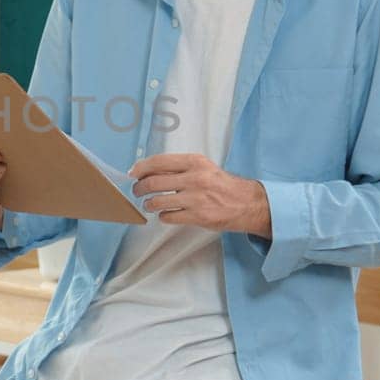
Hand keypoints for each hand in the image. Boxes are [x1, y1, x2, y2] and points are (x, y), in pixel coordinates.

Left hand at [129, 153, 271, 236]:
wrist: (246, 203)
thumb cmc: (221, 184)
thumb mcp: (203, 167)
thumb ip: (179, 168)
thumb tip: (149, 170)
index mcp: (195, 162)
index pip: (158, 162)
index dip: (140, 168)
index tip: (133, 173)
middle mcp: (195, 178)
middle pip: (153, 182)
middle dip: (139, 188)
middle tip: (137, 192)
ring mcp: (196, 198)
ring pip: (157, 201)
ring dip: (148, 204)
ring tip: (149, 205)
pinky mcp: (198, 216)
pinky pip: (168, 217)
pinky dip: (162, 216)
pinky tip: (165, 214)